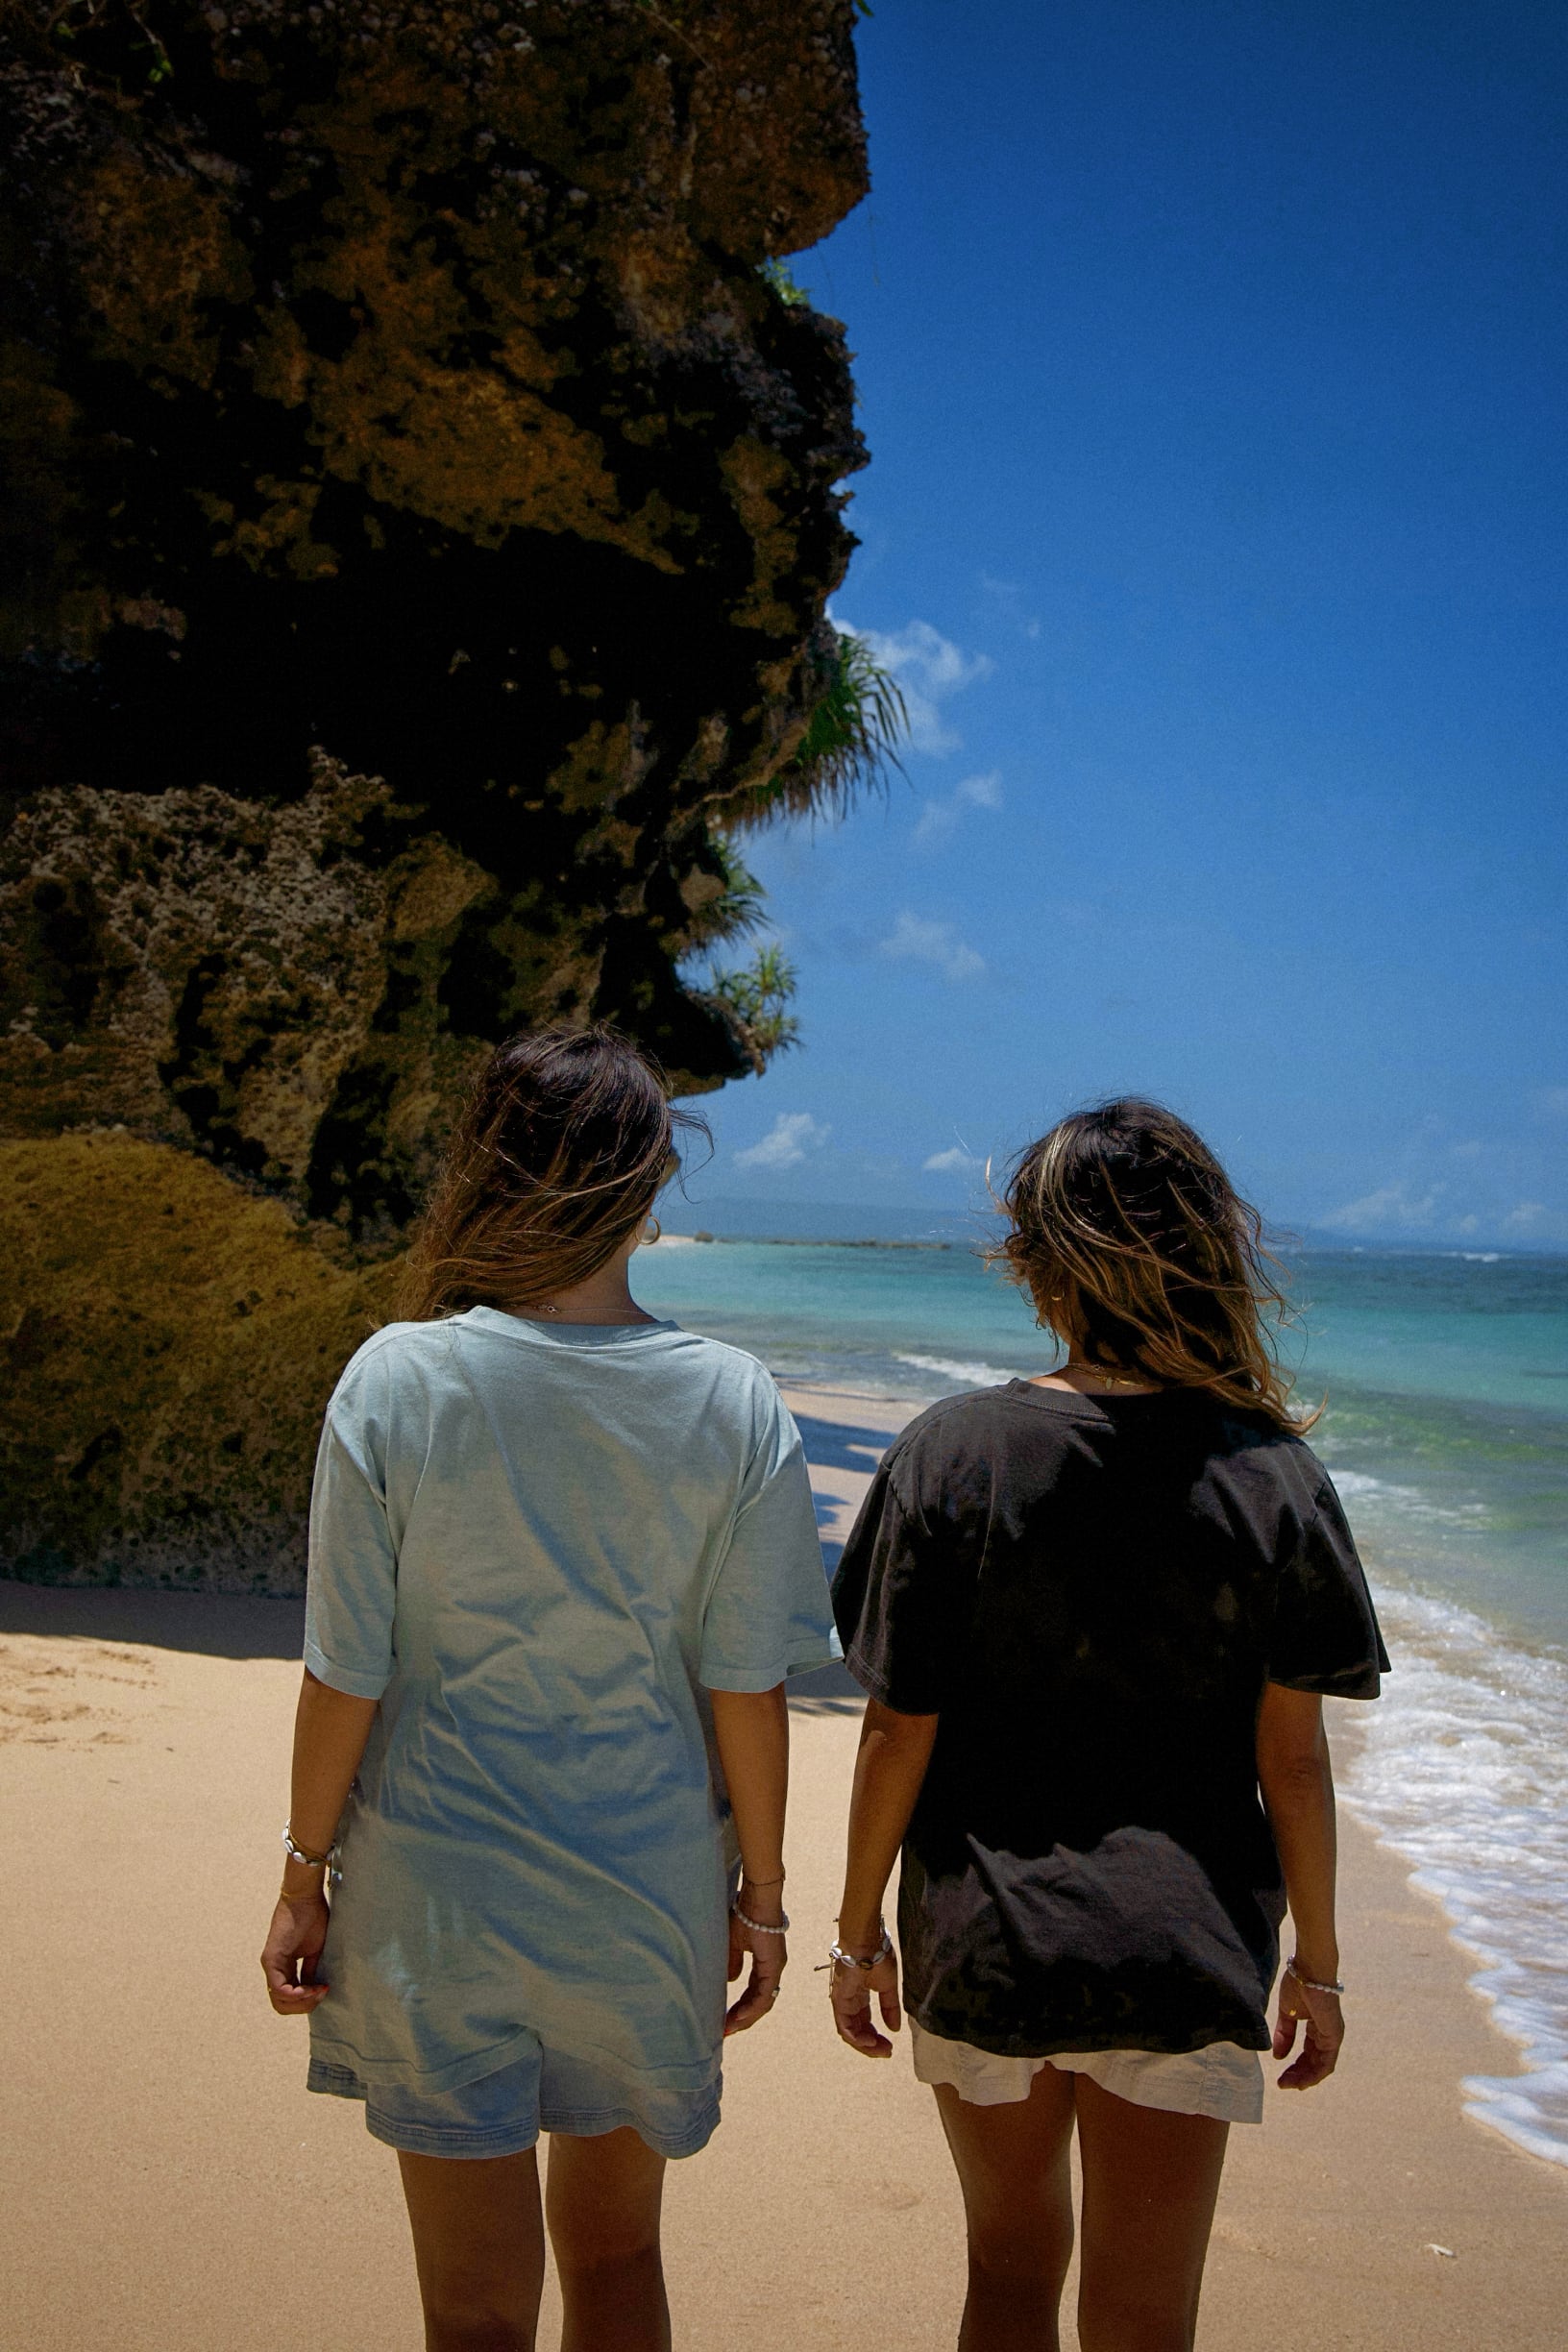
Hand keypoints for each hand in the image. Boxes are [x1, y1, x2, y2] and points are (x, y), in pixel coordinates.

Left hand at [261, 1887, 330, 2015]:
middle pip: (282, 2004)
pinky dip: (296, 1994)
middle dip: (304, 2006)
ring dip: (302, 2001)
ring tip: (318, 1990)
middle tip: (321, 1994)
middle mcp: (274, 1969)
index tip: (326, 1989)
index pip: (290, 1997)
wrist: (305, 1896)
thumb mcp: (315, 1950)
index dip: (309, 1999)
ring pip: (279, 2001)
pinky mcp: (270, 1959)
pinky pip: (279, 1988)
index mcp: (285, 1966)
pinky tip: (311, 1988)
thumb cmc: (313, 1916)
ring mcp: (270, 1965)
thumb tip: (315, 1990)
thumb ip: (311, 1971)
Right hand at [724, 1892, 785, 2035]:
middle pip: (759, 2002)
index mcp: (765, 1962)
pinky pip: (764, 1994)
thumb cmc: (744, 1914)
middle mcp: (773, 1968)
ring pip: (763, 2002)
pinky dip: (751, 2008)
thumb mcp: (733, 1943)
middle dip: (742, 2018)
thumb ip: (733, 1962)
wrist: (756, 1898)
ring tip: (729, 2029)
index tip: (725, 2021)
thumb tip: (730, 1980)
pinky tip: (738, 2017)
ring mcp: (775, 1967)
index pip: (753, 1993)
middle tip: (725, 2031)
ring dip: (745, 2018)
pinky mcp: (774, 1965)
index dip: (740, 2008)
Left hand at [830, 1940, 901, 2058]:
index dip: (877, 2037)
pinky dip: (856, 2038)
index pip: (866, 2023)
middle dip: (873, 2046)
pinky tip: (870, 2043)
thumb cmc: (877, 1955)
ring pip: (849, 2033)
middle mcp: (849, 2002)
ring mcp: (842, 2002)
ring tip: (881, 2050)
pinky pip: (844, 2026)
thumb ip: (890, 2008)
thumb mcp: (888, 1986)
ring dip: (865, 2046)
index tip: (891, 2045)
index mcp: (860, 1997)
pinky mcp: (839, 2000)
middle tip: (887, 2053)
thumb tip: (894, 2029)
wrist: (866, 1940)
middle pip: (857, 2031)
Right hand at [1273, 1964, 1343, 2088]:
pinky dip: (1314, 2075)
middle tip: (1282, 2084)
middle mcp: (1326, 2035)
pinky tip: (1301, 2081)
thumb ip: (1284, 2034)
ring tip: (1288, 2085)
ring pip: (1320, 2067)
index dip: (1294, 2065)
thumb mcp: (1287, 2013)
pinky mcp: (1334, 2037)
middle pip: (1313, 2062)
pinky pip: (1326, 2064)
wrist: (1309, 1970)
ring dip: (1304, 2078)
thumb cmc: (1298, 1984)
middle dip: (1297, 2075)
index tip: (1280, 2075)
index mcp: (1316, 2028)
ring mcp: (1332, 2037)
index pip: (1307, 2053)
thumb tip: (1278, 2056)